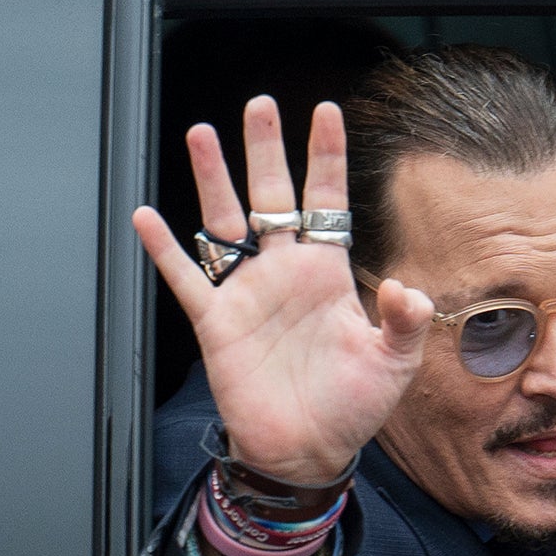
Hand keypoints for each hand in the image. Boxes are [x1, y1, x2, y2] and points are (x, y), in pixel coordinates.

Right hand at [131, 97, 434, 484]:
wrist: (309, 450)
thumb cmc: (353, 406)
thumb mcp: (396, 363)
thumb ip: (407, 322)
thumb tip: (407, 289)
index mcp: (328, 273)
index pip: (327, 201)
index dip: (326, 157)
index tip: (326, 112)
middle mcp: (285, 272)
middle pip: (272, 196)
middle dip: (266, 150)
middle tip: (259, 105)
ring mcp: (248, 293)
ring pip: (226, 222)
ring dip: (213, 179)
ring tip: (202, 134)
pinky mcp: (217, 323)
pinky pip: (186, 278)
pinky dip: (165, 249)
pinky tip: (147, 216)